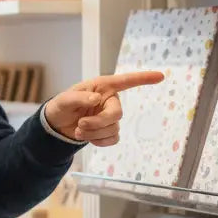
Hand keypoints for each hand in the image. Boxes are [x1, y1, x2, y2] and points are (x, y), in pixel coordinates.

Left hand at [43, 71, 164, 146]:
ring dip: (94, 133)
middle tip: (80, 125)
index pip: (126, 81)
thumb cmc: (62, 106)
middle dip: (98, 123)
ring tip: (78, 130)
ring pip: (113, 129)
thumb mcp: (65, 99)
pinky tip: (88, 137)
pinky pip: (112, 139)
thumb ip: (79, 98)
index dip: (143, 78)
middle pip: (117, 114)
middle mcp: (109, 100)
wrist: (57, 124)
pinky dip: (99, 141)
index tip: (160, 76)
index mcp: (102, 86)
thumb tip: (96, 99)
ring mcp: (110, 116)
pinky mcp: (108, 131)